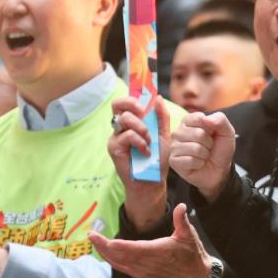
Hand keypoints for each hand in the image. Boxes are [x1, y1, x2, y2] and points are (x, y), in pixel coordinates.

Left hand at [89, 204, 211, 277]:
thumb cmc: (192, 254)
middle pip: (120, 256)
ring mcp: (144, 272)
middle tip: (91, 235)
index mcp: (158, 251)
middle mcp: (148, 264)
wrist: (195, 277)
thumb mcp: (189, 234)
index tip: (104, 239)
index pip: (133, 249)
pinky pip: (123, 269)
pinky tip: (106, 254)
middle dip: (104, 246)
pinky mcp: (143, 276)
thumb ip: (181, 219)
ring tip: (94, 242)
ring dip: (105, 254)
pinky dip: (113, 261)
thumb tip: (181, 206)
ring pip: (119, 263)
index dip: (117, 245)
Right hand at [108, 96, 170, 230]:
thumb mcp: (164, 135)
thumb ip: (161, 117)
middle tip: (143, 112)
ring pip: (124, 119)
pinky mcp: (114, 148)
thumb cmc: (158, 159)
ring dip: (141, 127)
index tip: (145, 101)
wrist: (153, 180)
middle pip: (118, 105)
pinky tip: (145, 152)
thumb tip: (158, 97)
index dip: (131, 97)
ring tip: (149, 140)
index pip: (125, 102)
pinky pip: (126, 135)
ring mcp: (116, 137)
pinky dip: (139, 141)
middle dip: (132, 104)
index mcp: (132, 122)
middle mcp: (121, 127)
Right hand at [168, 112, 236, 203]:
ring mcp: (174, 147)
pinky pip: (190, 160)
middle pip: (198, 134)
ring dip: (205, 154)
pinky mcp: (173, 161)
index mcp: (188, 121)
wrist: (219, 170)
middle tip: (208, 148)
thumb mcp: (227, 132)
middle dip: (209, 143)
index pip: (200, 118)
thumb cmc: (219, 149)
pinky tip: (198, 164)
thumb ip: (220, 120)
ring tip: (203, 156)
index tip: (211, 134)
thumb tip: (206, 119)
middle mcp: (178, 132)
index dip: (211, 128)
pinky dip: (199, 163)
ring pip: (195, 148)